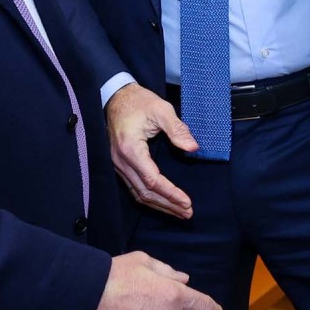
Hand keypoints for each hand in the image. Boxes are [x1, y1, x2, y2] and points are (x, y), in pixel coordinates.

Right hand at [105, 83, 197, 217]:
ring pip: (138, 194)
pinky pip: (134, 187)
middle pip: (145, 192)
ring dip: (159, 205)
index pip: (152, 180)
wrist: (116, 97)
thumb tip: (193, 148)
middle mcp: (121, 162)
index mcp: (131, 149)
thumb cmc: (138, 102)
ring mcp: (118, 165)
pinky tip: (162, 201)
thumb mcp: (161, 109)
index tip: (187, 202)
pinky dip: (149, 197)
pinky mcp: (119, 165)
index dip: (171, 193)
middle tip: (187, 212)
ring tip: (179, 211)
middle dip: (168, 205)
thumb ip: (177, 129)